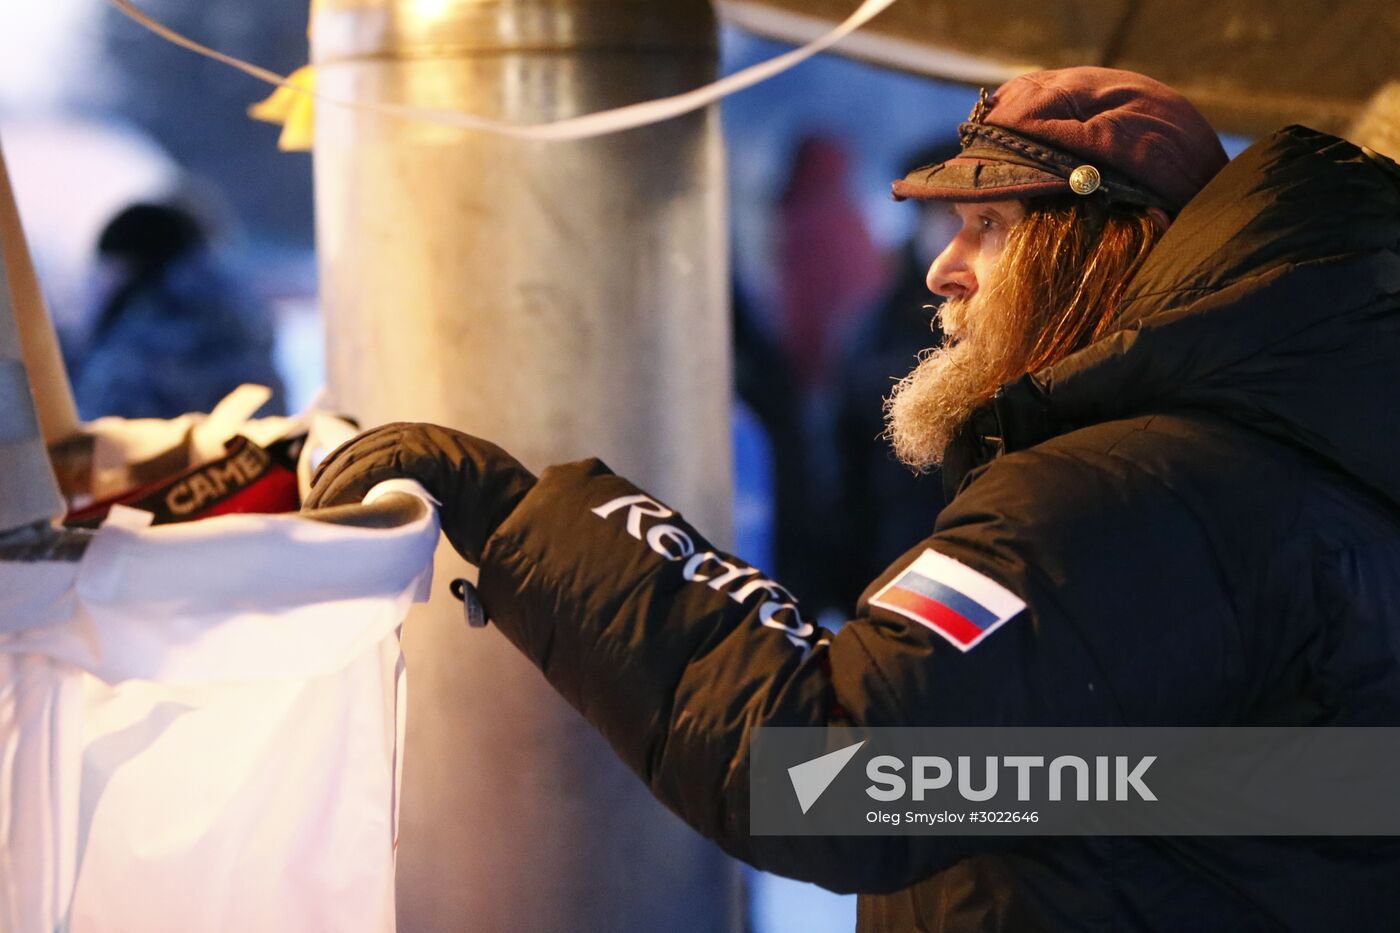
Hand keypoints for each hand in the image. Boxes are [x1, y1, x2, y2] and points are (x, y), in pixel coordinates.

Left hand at [306, 422, 535, 563]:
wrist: (529, 530)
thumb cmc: (499, 532)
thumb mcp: (458, 515)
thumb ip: (431, 512)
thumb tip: (405, 543)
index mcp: (438, 447)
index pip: (377, 444)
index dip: (345, 464)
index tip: (321, 489)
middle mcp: (433, 436)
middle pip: (366, 445)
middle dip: (333, 474)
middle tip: (311, 507)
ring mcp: (435, 441)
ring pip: (368, 452)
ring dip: (337, 483)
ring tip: (317, 512)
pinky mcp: (434, 453)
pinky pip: (380, 462)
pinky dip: (354, 482)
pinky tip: (338, 506)